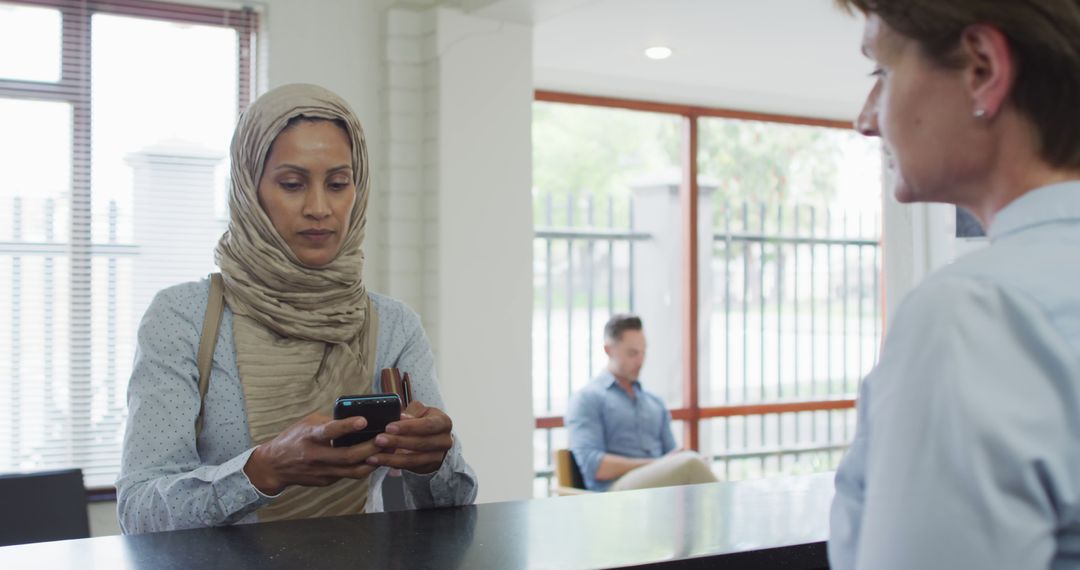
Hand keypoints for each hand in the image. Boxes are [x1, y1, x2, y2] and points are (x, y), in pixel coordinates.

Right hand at [243, 413, 380, 494]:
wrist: (274, 466)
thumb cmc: (294, 439)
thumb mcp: (308, 424)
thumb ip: (330, 422)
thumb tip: (357, 419)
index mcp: (310, 437)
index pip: (330, 431)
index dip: (347, 426)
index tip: (363, 420)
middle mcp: (316, 456)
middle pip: (348, 456)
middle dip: (371, 448)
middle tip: (387, 438)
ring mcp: (322, 472)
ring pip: (353, 471)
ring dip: (374, 461)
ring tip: (389, 449)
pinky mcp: (327, 481)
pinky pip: (350, 475)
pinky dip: (364, 467)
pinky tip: (376, 458)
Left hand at [366, 401, 452, 474]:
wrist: (435, 439)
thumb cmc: (424, 421)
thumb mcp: (421, 411)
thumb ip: (411, 413)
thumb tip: (399, 416)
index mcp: (444, 422)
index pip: (427, 425)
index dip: (408, 427)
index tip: (389, 427)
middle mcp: (445, 441)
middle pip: (420, 443)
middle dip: (397, 442)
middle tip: (378, 440)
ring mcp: (438, 457)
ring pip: (413, 459)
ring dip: (391, 458)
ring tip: (373, 455)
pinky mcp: (428, 468)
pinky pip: (409, 468)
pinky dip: (392, 464)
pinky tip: (378, 461)